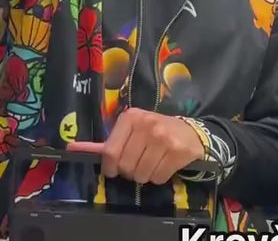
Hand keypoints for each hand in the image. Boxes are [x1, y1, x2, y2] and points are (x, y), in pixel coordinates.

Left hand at [67, 108, 204, 184]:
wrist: (189, 132)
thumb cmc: (154, 132)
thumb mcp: (130, 131)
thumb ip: (104, 143)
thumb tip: (70, 148)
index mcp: (131, 117)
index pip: (110, 153)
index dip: (111, 167)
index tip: (116, 168)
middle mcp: (147, 124)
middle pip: (125, 166)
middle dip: (130, 171)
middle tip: (139, 162)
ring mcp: (164, 137)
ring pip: (141, 175)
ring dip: (145, 175)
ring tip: (153, 162)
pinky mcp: (178, 150)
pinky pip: (158, 177)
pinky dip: (159, 177)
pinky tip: (165, 164)